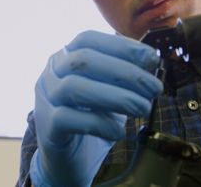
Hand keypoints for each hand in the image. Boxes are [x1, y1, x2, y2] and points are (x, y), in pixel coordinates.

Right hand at [29, 31, 161, 186]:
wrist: (69, 161)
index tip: (152, 59)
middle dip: (125, 72)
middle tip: (155, 88)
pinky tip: (118, 133)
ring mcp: (45, 99)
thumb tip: (152, 64)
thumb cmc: (92, 120)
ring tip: (143, 108)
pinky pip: (67, 118)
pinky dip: (98, 123)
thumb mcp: (110, 92)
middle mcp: (50, 73)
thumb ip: (123, 77)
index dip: (121, 46)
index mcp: (65, 57)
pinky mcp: (46, 127)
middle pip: (83, 61)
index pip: (88, 39)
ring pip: (73, 86)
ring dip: (116, 96)